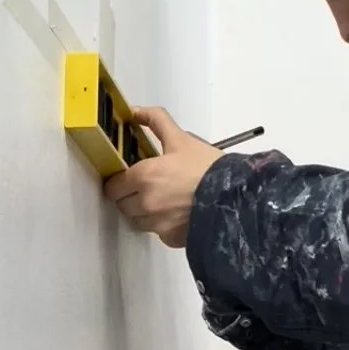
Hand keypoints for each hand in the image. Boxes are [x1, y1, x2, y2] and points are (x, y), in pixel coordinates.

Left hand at [104, 106, 221, 247]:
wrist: (235, 197)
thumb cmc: (208, 167)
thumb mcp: (181, 138)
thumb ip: (156, 121)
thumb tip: (136, 111)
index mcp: (143, 177)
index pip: (113, 186)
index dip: (120, 180)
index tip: (128, 176)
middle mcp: (146, 203)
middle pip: (122, 204)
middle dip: (130, 195)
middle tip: (148, 186)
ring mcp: (158, 224)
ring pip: (138, 220)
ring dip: (144, 211)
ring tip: (164, 199)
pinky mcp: (171, 238)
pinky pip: (158, 232)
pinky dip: (163, 224)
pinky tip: (177, 213)